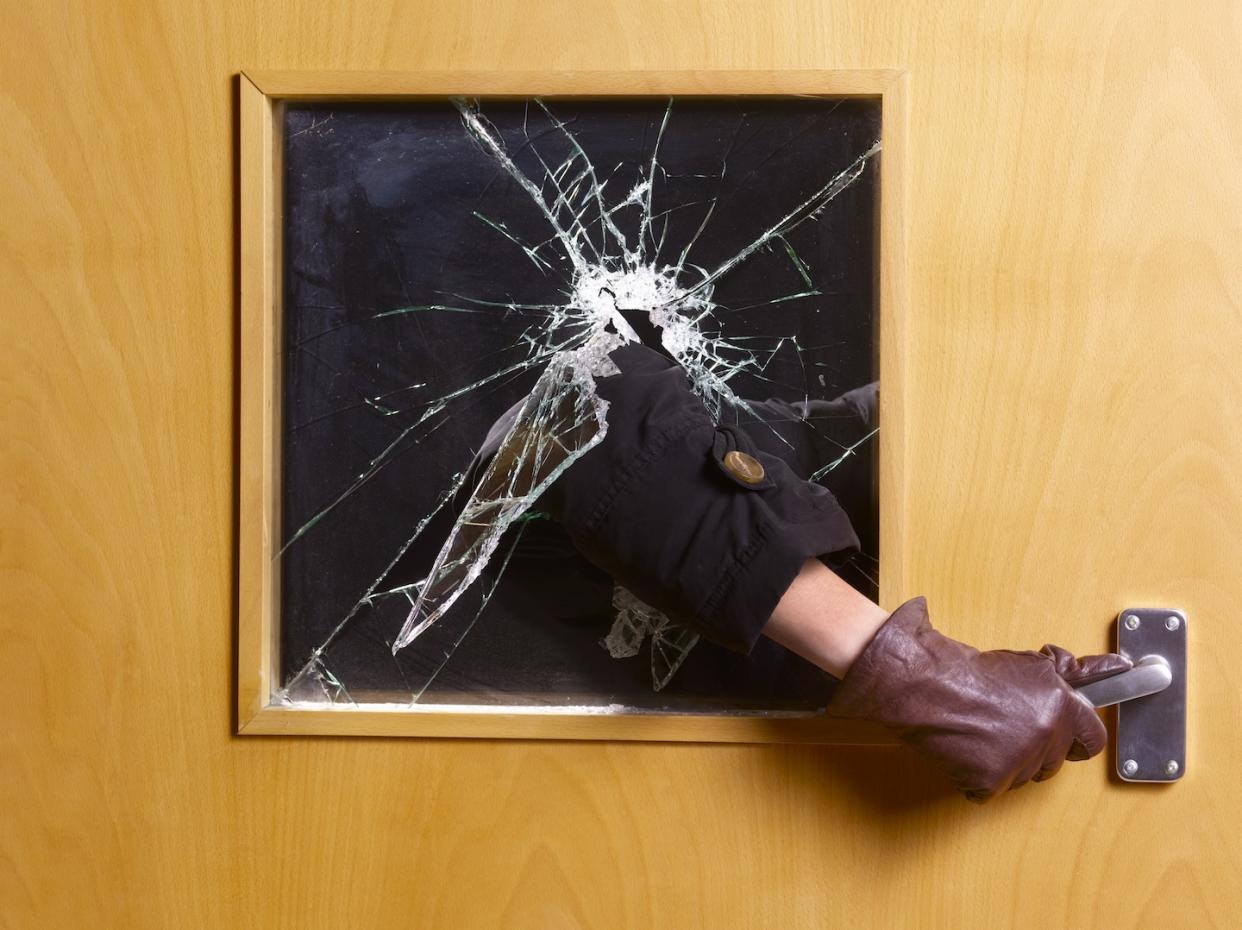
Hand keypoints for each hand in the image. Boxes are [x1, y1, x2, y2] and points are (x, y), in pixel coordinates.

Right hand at [825, 597, 1131, 802]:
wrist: (922, 685)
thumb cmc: (969, 672)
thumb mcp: (1028, 665)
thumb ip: (1074, 672)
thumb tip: (1119, 667)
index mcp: (1059, 704)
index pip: (1092, 738)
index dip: (1075, 738)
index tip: (1064, 736)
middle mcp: (1045, 733)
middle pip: (1053, 762)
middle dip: (1034, 749)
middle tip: (1006, 727)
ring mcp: (1018, 760)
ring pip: (1023, 777)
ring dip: (1005, 763)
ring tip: (980, 733)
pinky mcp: (990, 781)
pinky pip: (989, 790)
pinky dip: (975, 777)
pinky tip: (964, 750)